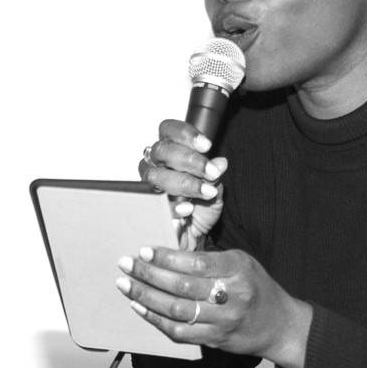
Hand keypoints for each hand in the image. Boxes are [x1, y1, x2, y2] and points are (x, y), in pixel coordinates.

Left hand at [115, 244, 311, 367]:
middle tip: (126, 264)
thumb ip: (211, 260)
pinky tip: (140, 308)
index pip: (196, 263)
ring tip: (126, 286)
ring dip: (146, 297)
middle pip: (182, 286)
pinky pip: (180, 332)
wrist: (279, 325)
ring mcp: (223, 321)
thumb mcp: (242, 263)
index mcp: (238, 269)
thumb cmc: (256, 288)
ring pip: (177, 310)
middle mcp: (232, 295)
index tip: (144, 250)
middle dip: (149, 274)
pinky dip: (156, 320)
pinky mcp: (215, 340)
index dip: (167, 257)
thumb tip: (168, 252)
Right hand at [138, 119, 226, 249]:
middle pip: (162, 151)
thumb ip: (215, 176)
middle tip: (211, 172)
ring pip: (156, 175)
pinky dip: (173, 205)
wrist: (195, 237)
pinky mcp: (146, 209)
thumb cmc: (201, 208)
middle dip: (189, 160)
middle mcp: (155, 165)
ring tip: (206, 192)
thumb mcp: (214, 190)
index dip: (185, 134)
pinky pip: (154, 204)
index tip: (207, 145)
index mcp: (171, 152)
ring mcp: (147, 186)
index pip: (169, 130)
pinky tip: (188, 208)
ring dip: (184, 182)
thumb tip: (220, 162)